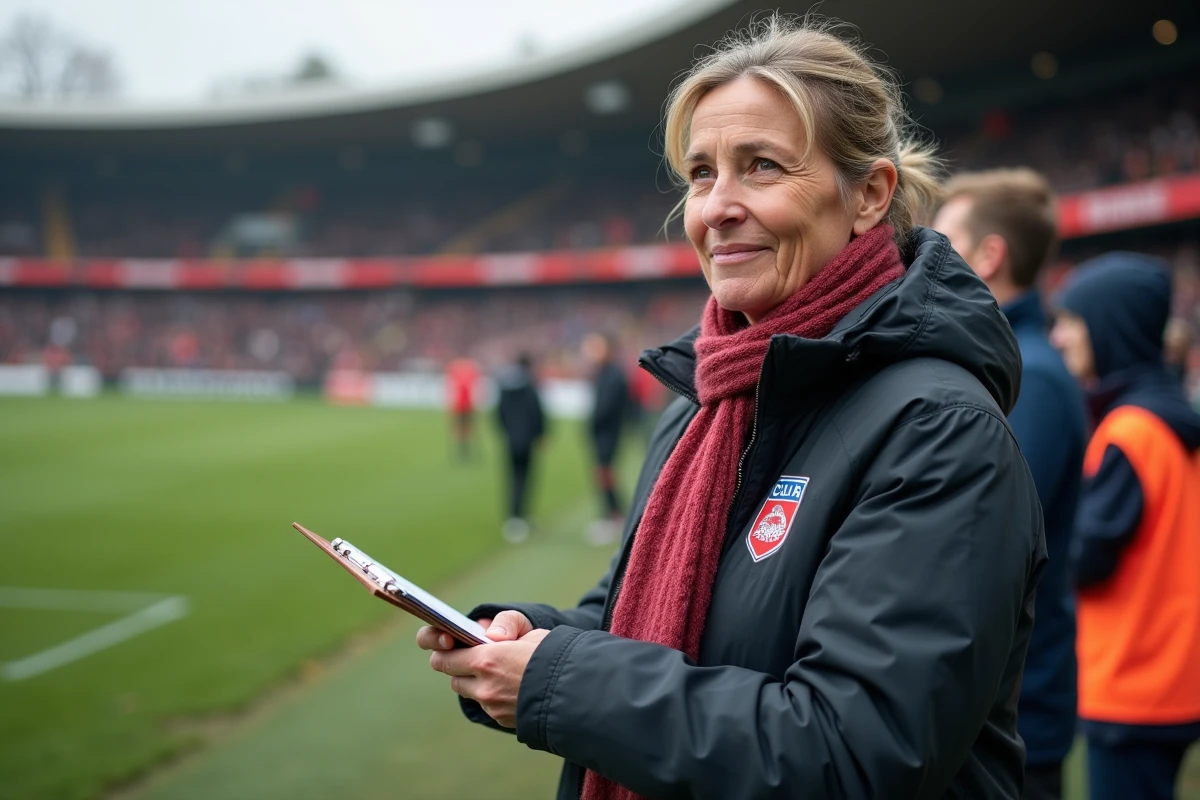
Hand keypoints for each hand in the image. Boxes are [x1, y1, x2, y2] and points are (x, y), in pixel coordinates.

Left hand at [421, 611, 545, 728]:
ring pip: (470, 693)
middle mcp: (484, 686)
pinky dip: (492, 696)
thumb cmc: (555, 656)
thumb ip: (504, 630)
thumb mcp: (532, 633)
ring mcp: (492, 706)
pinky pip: (488, 705)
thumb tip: (490, 635)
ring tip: (496, 672)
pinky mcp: (502, 719)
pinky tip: (511, 687)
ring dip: (475, 683)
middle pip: (453, 678)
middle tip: (471, 658)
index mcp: (487, 660)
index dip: (444, 652)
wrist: (577, 693)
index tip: (447, 646)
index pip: (445, 659)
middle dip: (459, 668)